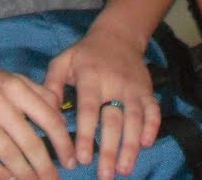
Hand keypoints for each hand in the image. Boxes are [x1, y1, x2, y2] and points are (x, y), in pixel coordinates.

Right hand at [0, 58, 71, 179]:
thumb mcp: (8, 77)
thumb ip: (36, 92)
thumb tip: (61, 114)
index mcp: (15, 86)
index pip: (48, 118)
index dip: (63, 143)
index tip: (71, 160)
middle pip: (31, 141)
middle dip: (46, 167)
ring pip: (10, 153)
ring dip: (25, 174)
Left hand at [43, 26, 160, 179]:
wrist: (118, 35)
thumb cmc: (85, 54)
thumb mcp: (63, 61)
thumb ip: (51, 85)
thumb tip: (47, 113)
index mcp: (91, 78)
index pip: (89, 110)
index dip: (85, 135)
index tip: (81, 158)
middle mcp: (115, 84)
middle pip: (113, 120)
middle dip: (109, 150)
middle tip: (104, 175)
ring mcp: (134, 88)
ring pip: (135, 119)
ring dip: (131, 146)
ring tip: (124, 169)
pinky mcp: (147, 91)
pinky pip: (154, 110)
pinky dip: (153, 127)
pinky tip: (147, 145)